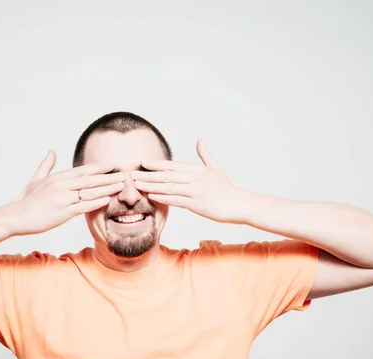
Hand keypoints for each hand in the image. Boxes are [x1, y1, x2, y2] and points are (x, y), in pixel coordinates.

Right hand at [4, 150, 125, 234]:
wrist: (15, 216)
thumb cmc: (26, 200)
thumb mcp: (36, 179)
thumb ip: (46, 165)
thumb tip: (52, 151)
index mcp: (57, 177)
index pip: (82, 170)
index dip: (98, 168)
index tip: (111, 166)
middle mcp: (62, 185)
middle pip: (90, 179)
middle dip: (108, 177)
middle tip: (124, 175)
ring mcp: (63, 198)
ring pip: (89, 192)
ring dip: (107, 188)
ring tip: (121, 186)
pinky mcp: (62, 212)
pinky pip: (83, 206)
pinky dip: (96, 202)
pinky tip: (107, 199)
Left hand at [130, 139, 250, 223]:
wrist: (241, 203)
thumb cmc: (228, 187)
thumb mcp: (217, 167)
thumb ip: (205, 154)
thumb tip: (200, 139)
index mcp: (197, 169)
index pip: (172, 165)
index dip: (155, 164)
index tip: (142, 163)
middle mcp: (194, 178)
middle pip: (166, 175)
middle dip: (147, 175)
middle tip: (132, 174)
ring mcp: (195, 191)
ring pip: (168, 187)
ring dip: (151, 186)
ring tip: (137, 185)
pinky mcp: (197, 204)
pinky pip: (176, 200)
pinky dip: (163, 198)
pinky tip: (152, 197)